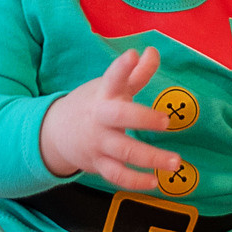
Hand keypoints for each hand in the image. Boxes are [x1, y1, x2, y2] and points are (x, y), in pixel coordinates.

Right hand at [38, 47, 168, 191]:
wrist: (56, 133)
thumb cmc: (93, 104)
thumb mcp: (110, 87)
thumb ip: (135, 73)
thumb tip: (154, 51)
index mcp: (104, 94)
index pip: (112, 77)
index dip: (122, 67)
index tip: (132, 55)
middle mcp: (100, 118)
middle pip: (120, 117)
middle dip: (142, 119)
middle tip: (166, 122)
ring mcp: (99, 142)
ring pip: (124, 152)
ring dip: (151, 158)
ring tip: (176, 162)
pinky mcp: (98, 164)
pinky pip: (116, 176)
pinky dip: (135, 181)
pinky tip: (155, 181)